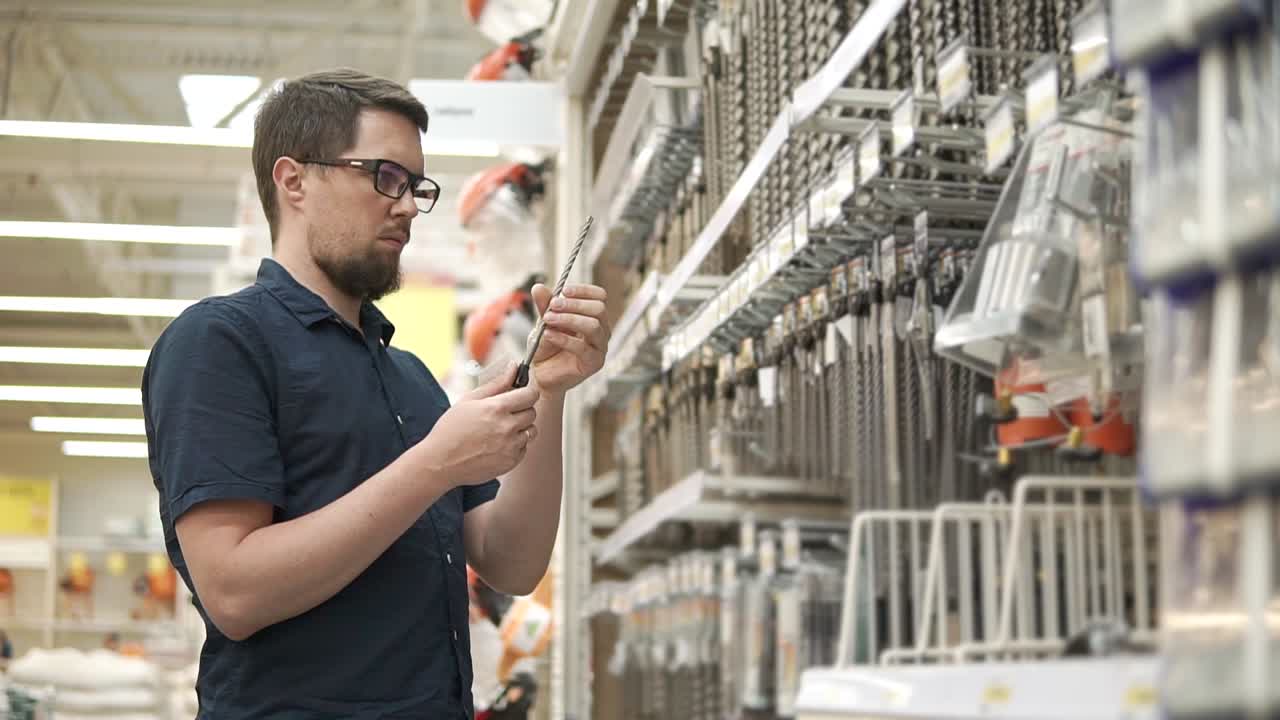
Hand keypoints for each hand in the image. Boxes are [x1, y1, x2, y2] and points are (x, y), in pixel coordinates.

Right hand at [414, 363, 539, 485]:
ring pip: (531, 431)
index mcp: (496, 408)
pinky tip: (497, 444)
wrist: (440, 462)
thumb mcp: (470, 400)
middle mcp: (507, 427)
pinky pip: (524, 447)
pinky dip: (515, 445)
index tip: (522, 394)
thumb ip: (497, 383)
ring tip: (500, 430)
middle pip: (532, 412)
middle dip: (521, 410)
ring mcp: (510, 446)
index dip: (527, 392)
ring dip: (520, 428)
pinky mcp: (511, 462)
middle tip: (504, 413)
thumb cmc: (451, 429)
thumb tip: (514, 367)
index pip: (531, 394)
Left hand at [529, 283, 608, 394]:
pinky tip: (548, 335)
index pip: (599, 296)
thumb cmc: (546, 347)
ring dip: (568, 319)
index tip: (564, 290)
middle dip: (574, 304)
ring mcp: (600, 348)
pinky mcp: (594, 363)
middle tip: (552, 306)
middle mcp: (601, 330)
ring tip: (548, 319)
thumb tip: (538, 287)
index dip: (584, 291)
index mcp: (593, 317)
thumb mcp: (543, 322)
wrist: (541, 375)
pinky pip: (582, 347)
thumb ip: (544, 306)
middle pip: (599, 309)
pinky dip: (563, 338)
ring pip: (593, 326)